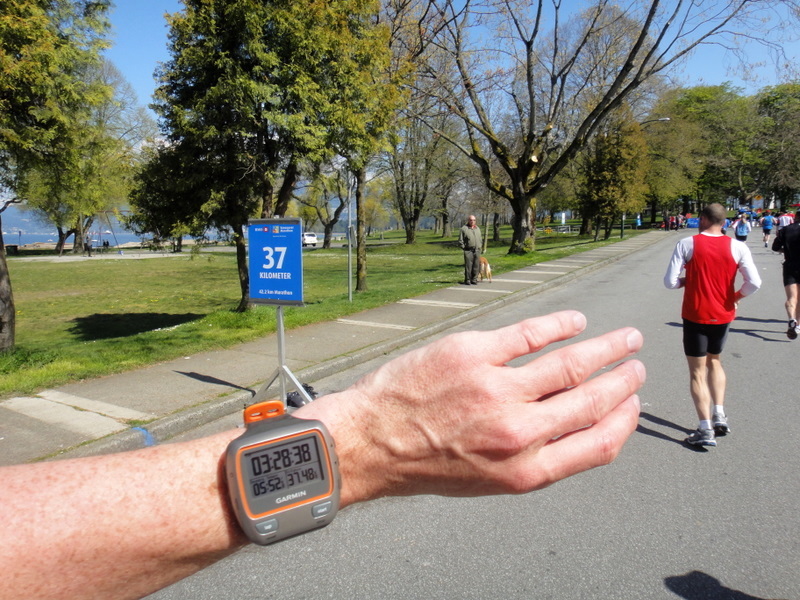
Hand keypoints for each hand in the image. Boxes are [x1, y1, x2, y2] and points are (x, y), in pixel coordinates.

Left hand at [298, 310, 644, 505]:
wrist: (371, 443)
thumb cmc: (427, 464)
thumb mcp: (488, 481)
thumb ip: (535, 458)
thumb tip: (573, 427)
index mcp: (525, 470)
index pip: (597, 446)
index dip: (624, 422)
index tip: (633, 404)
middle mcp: (518, 432)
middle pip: (590, 400)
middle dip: (622, 381)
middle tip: (637, 366)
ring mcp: (496, 389)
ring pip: (570, 363)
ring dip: (605, 348)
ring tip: (624, 339)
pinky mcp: (472, 353)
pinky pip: (530, 334)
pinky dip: (560, 324)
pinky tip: (575, 321)